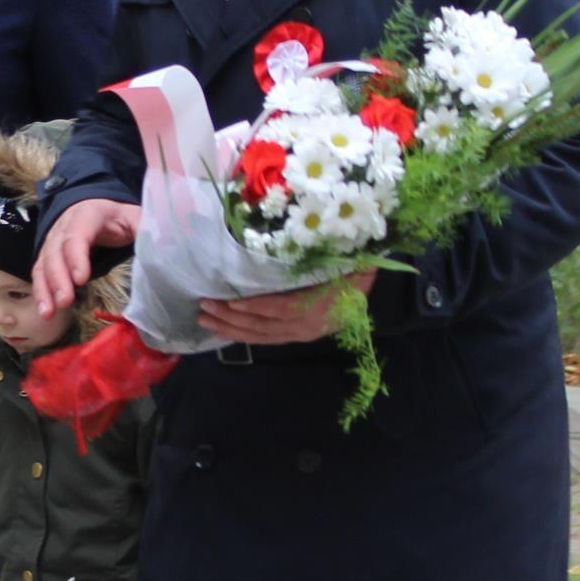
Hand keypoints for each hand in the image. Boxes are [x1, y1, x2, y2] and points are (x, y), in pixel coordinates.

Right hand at [36, 198, 137, 317]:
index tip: (80, 279)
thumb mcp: (134, 217)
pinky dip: (41, 293)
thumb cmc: (116, 217)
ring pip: (44, 264)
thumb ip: (144, 229)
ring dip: (45, 289)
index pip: (77, 235)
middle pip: (56, 252)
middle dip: (58, 278)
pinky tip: (45, 312)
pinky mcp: (48, 256)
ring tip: (49, 312)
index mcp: (86, 215)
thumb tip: (160, 247)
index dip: (76, 257)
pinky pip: (40, 273)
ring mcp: (52, 242)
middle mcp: (63, 227)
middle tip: (65, 301)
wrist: (93, 207)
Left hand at [198, 269, 377, 346]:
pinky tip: (226, 330)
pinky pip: (269, 339)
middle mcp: (311, 324)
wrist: (375, 280)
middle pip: (265, 325)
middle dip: (232, 318)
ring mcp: (305, 333)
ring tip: (206, 321)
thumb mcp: (339, 256)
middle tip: (204, 306)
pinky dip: (245, 335)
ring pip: (263, 336)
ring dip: (232, 329)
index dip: (256, 306)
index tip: (230, 300)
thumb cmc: (354, 262)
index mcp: (322, 304)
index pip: (282, 309)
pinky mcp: (301, 335)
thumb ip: (315, 255)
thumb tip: (286, 241)